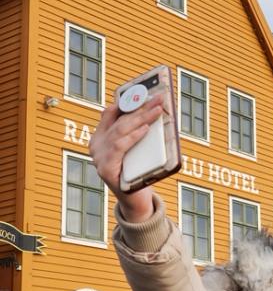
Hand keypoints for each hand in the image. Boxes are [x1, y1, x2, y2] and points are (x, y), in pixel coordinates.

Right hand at [89, 94, 163, 221]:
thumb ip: (136, 132)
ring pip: (120, 131)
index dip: (127, 100)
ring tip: (156, 111)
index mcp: (100, 138)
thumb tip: (153, 110)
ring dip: (141, 118)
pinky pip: (120, 147)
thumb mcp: (135, 148)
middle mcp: (96, 146)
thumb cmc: (137, 171)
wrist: (135, 200)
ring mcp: (99, 158)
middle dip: (140, 107)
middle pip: (119, 120)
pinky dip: (133, 136)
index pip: (111, 113)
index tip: (144, 91)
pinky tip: (145, 129)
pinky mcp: (106, 170)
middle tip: (158, 99)